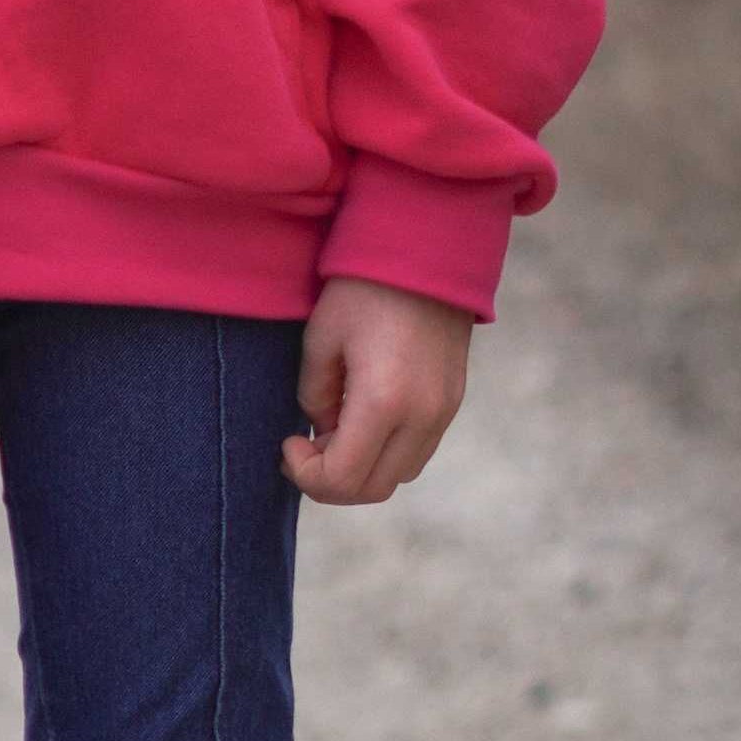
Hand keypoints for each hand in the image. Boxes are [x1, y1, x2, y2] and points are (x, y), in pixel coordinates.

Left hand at [281, 276, 473, 504]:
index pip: (345, 478)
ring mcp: (445, 412)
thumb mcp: (320, 339)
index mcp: (385, 402)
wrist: (425, 252)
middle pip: (375, 488)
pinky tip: (359, 420)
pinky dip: (385, 452)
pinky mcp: (453, 401)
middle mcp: (423, 417)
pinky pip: (417, 450)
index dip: (308, 475)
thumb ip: (315, 395)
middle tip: (302, 448)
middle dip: (331, 480)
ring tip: (330, 432)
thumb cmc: (362, 288)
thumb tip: (323, 430)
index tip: (287, 445)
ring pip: (400, 474)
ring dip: (361, 468)